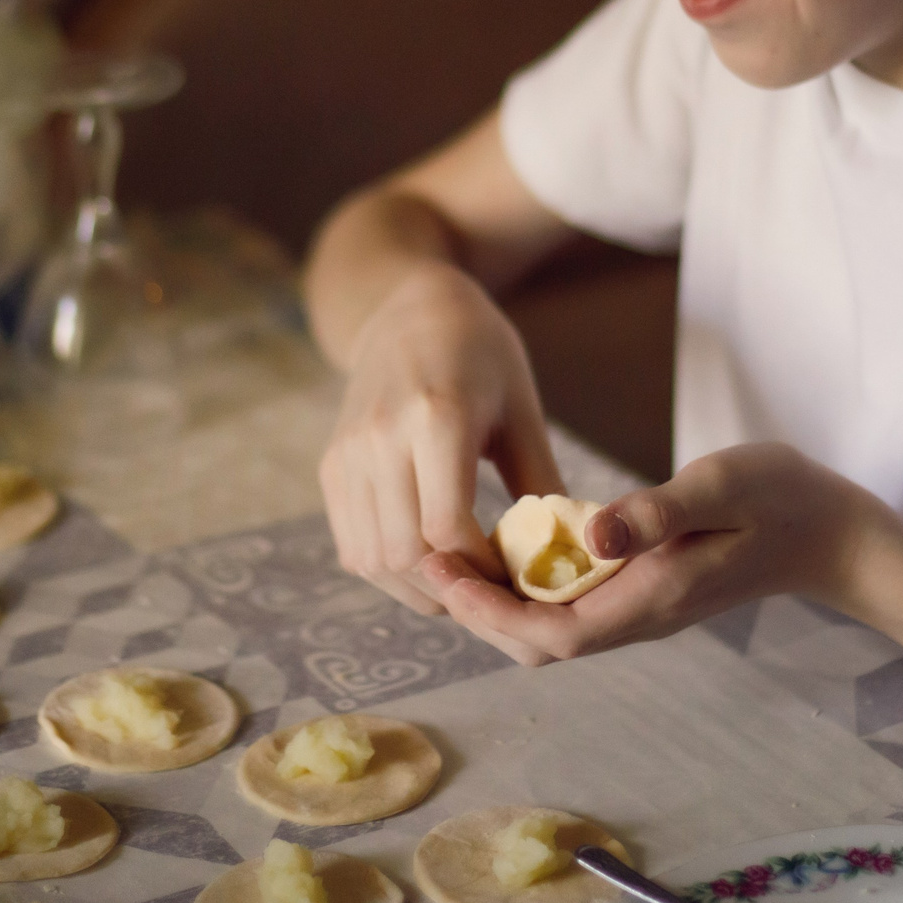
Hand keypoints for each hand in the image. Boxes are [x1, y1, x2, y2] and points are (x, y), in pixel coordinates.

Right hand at [319, 262, 562, 615]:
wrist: (408, 312)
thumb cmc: (481, 356)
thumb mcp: (523, 410)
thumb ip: (542, 482)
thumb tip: (571, 553)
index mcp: (436, 417)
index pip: (447, 528)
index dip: (484, 570)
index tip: (518, 575)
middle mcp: (381, 438)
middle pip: (406, 553)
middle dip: (454, 588)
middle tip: (493, 590)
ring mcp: (348, 455)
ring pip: (373, 560)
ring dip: (419, 589)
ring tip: (464, 582)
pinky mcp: (331, 468)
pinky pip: (352, 547)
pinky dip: (389, 572)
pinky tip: (429, 562)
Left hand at [414, 442, 886, 664]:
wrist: (831, 531)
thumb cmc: (781, 497)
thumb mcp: (720, 486)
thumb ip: (656, 512)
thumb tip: (588, 534)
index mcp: (652, 599)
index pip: (551, 635)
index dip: (488, 612)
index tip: (443, 569)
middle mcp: (641, 617)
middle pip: (539, 644)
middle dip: (478, 612)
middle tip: (429, 562)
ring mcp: (643, 609)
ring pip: (551, 630)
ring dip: (497, 604)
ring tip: (452, 557)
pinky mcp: (644, 592)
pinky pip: (571, 608)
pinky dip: (528, 589)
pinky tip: (506, 549)